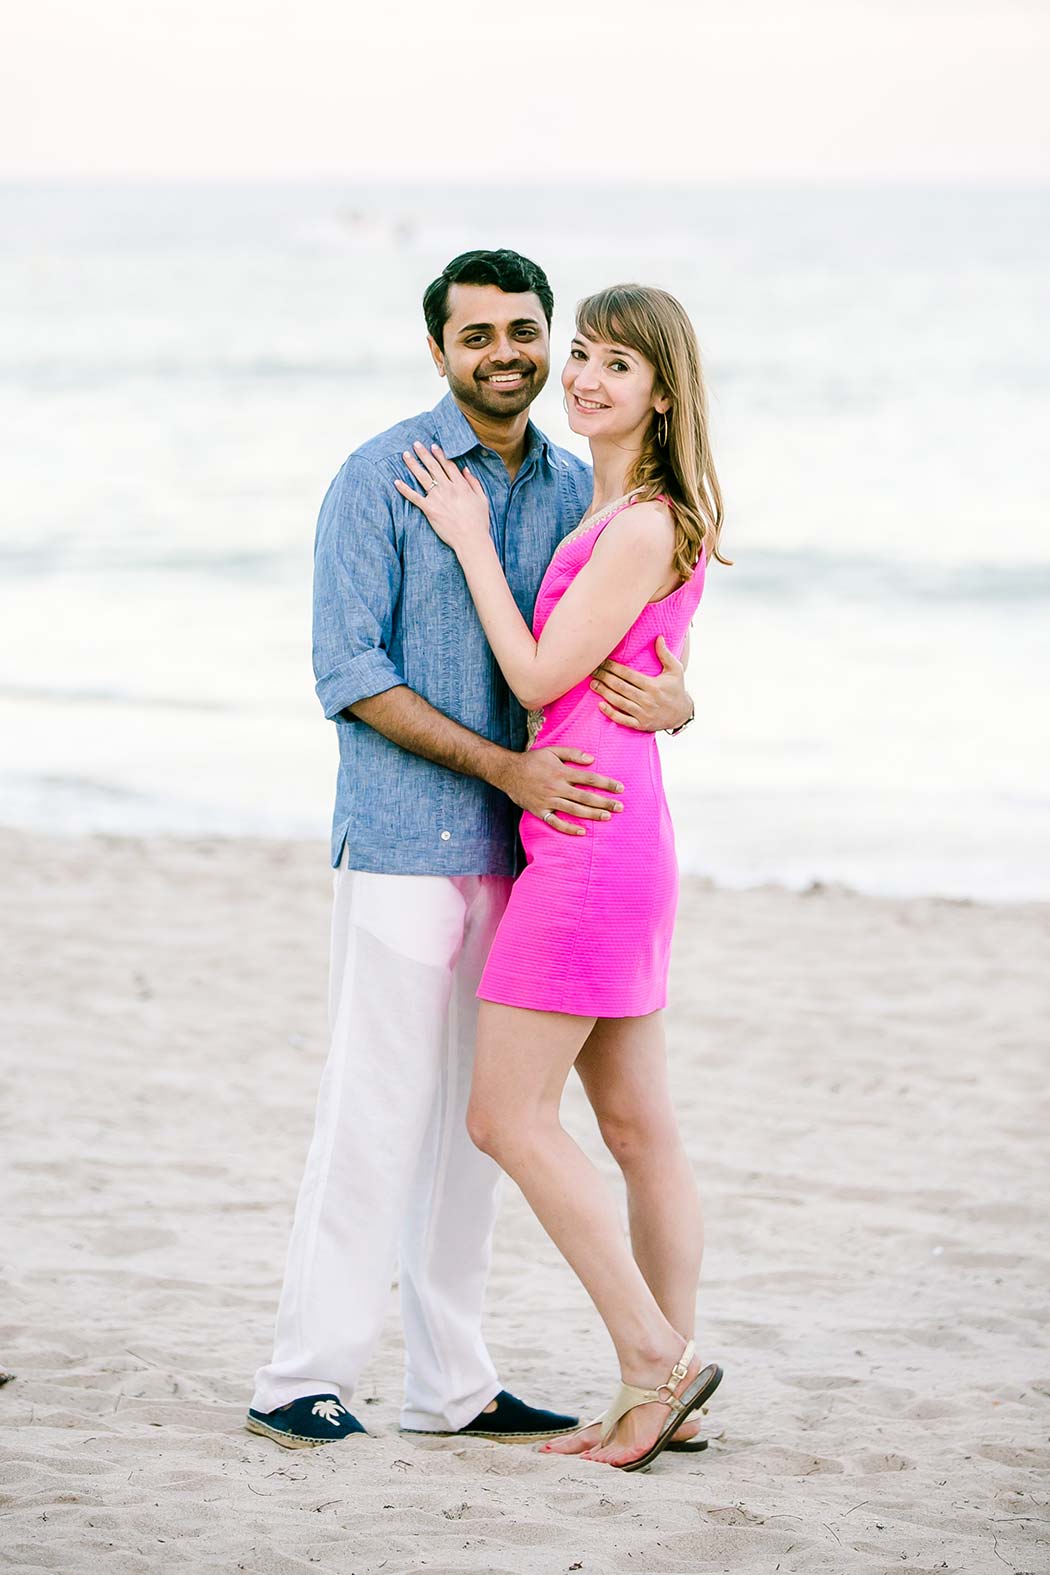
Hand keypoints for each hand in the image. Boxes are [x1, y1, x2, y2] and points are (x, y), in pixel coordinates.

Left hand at [394, 442, 490, 552]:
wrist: (471, 539)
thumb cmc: (479, 522)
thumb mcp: (482, 499)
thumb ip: (474, 483)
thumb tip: (465, 469)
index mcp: (461, 485)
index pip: (448, 465)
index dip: (440, 455)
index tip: (433, 446)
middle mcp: (448, 488)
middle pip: (433, 467)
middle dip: (424, 454)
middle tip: (415, 444)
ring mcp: (438, 498)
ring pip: (423, 477)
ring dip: (413, 465)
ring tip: (405, 455)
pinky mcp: (430, 510)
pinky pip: (414, 497)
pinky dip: (405, 489)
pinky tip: (396, 482)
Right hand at [497, 747, 623, 836]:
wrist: (507, 772)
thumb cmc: (532, 760)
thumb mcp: (552, 750)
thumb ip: (572, 753)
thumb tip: (592, 760)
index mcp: (561, 772)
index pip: (589, 778)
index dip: (606, 783)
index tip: (620, 788)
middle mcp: (557, 788)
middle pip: (585, 796)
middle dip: (605, 802)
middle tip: (620, 807)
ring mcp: (548, 801)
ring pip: (575, 810)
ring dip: (592, 814)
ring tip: (607, 816)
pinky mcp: (540, 811)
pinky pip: (556, 823)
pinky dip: (569, 828)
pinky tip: (583, 831)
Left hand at [590, 636, 692, 731]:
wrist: (682, 714)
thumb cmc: (677, 689)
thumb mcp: (676, 670)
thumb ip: (665, 654)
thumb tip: (659, 637)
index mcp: (653, 685)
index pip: (628, 674)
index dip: (613, 667)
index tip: (602, 661)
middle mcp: (647, 699)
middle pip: (620, 687)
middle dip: (605, 677)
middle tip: (592, 670)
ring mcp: (643, 713)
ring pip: (619, 702)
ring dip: (604, 692)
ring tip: (593, 683)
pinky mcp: (640, 724)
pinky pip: (623, 719)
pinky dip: (611, 713)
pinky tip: (600, 705)